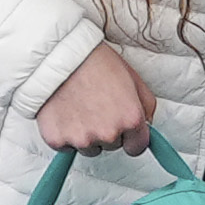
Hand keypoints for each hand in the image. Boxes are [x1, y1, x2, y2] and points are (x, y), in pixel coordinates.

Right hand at [37, 44, 154, 152]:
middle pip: (112, 146)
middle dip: (107, 131)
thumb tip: (147, 125)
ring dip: (86, 134)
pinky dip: (64, 134)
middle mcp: (108, 133)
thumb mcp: (133, 79)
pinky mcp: (57, 140)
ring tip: (80, 108)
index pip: (137, 147)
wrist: (60, 56)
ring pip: (89, 148)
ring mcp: (82, 139)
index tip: (125, 131)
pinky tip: (65, 113)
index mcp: (131, 119)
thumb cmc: (96, 63)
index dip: (131, 138)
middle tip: (96, 107)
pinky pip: (65, 146)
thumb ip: (146, 107)